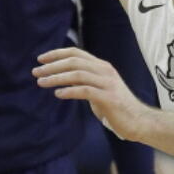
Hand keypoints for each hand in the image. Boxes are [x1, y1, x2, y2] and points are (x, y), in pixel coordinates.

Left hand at [33, 47, 148, 139]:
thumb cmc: (115, 106)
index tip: (40, 59)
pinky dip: (69, 91)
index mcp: (101, 66)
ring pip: (78, 74)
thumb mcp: (97, 88)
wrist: (138, 121)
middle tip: (35, 72)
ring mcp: (108, 84)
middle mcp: (105, 71)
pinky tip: (58, 94)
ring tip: (41, 82)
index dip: (57, 54)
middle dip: (52, 66)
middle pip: (74, 62)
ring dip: (56, 77)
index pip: (76, 53)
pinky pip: (85, 91)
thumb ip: (82, 80)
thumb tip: (61, 76)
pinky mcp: (109, 98)